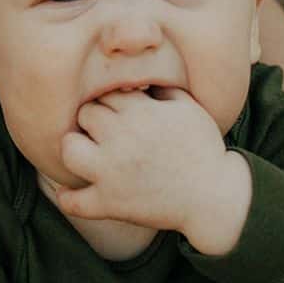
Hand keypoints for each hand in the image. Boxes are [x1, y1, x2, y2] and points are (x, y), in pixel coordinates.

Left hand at [57, 88, 248, 251]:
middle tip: (105, 132)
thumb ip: (161, 89)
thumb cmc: (203, 149)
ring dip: (74, 150)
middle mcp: (121, 139)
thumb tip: (139, 80)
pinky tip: (72, 192)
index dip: (110, 102)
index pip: (105, 94)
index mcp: (141, 113)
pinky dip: (69, 198)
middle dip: (93, 121)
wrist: (214, 196)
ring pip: (69, 150)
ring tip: (86, 154)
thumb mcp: (189, 108)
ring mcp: (112, 173)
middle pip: (85, 115)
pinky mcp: (110, 203)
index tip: (119, 113)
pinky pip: (73, 202)